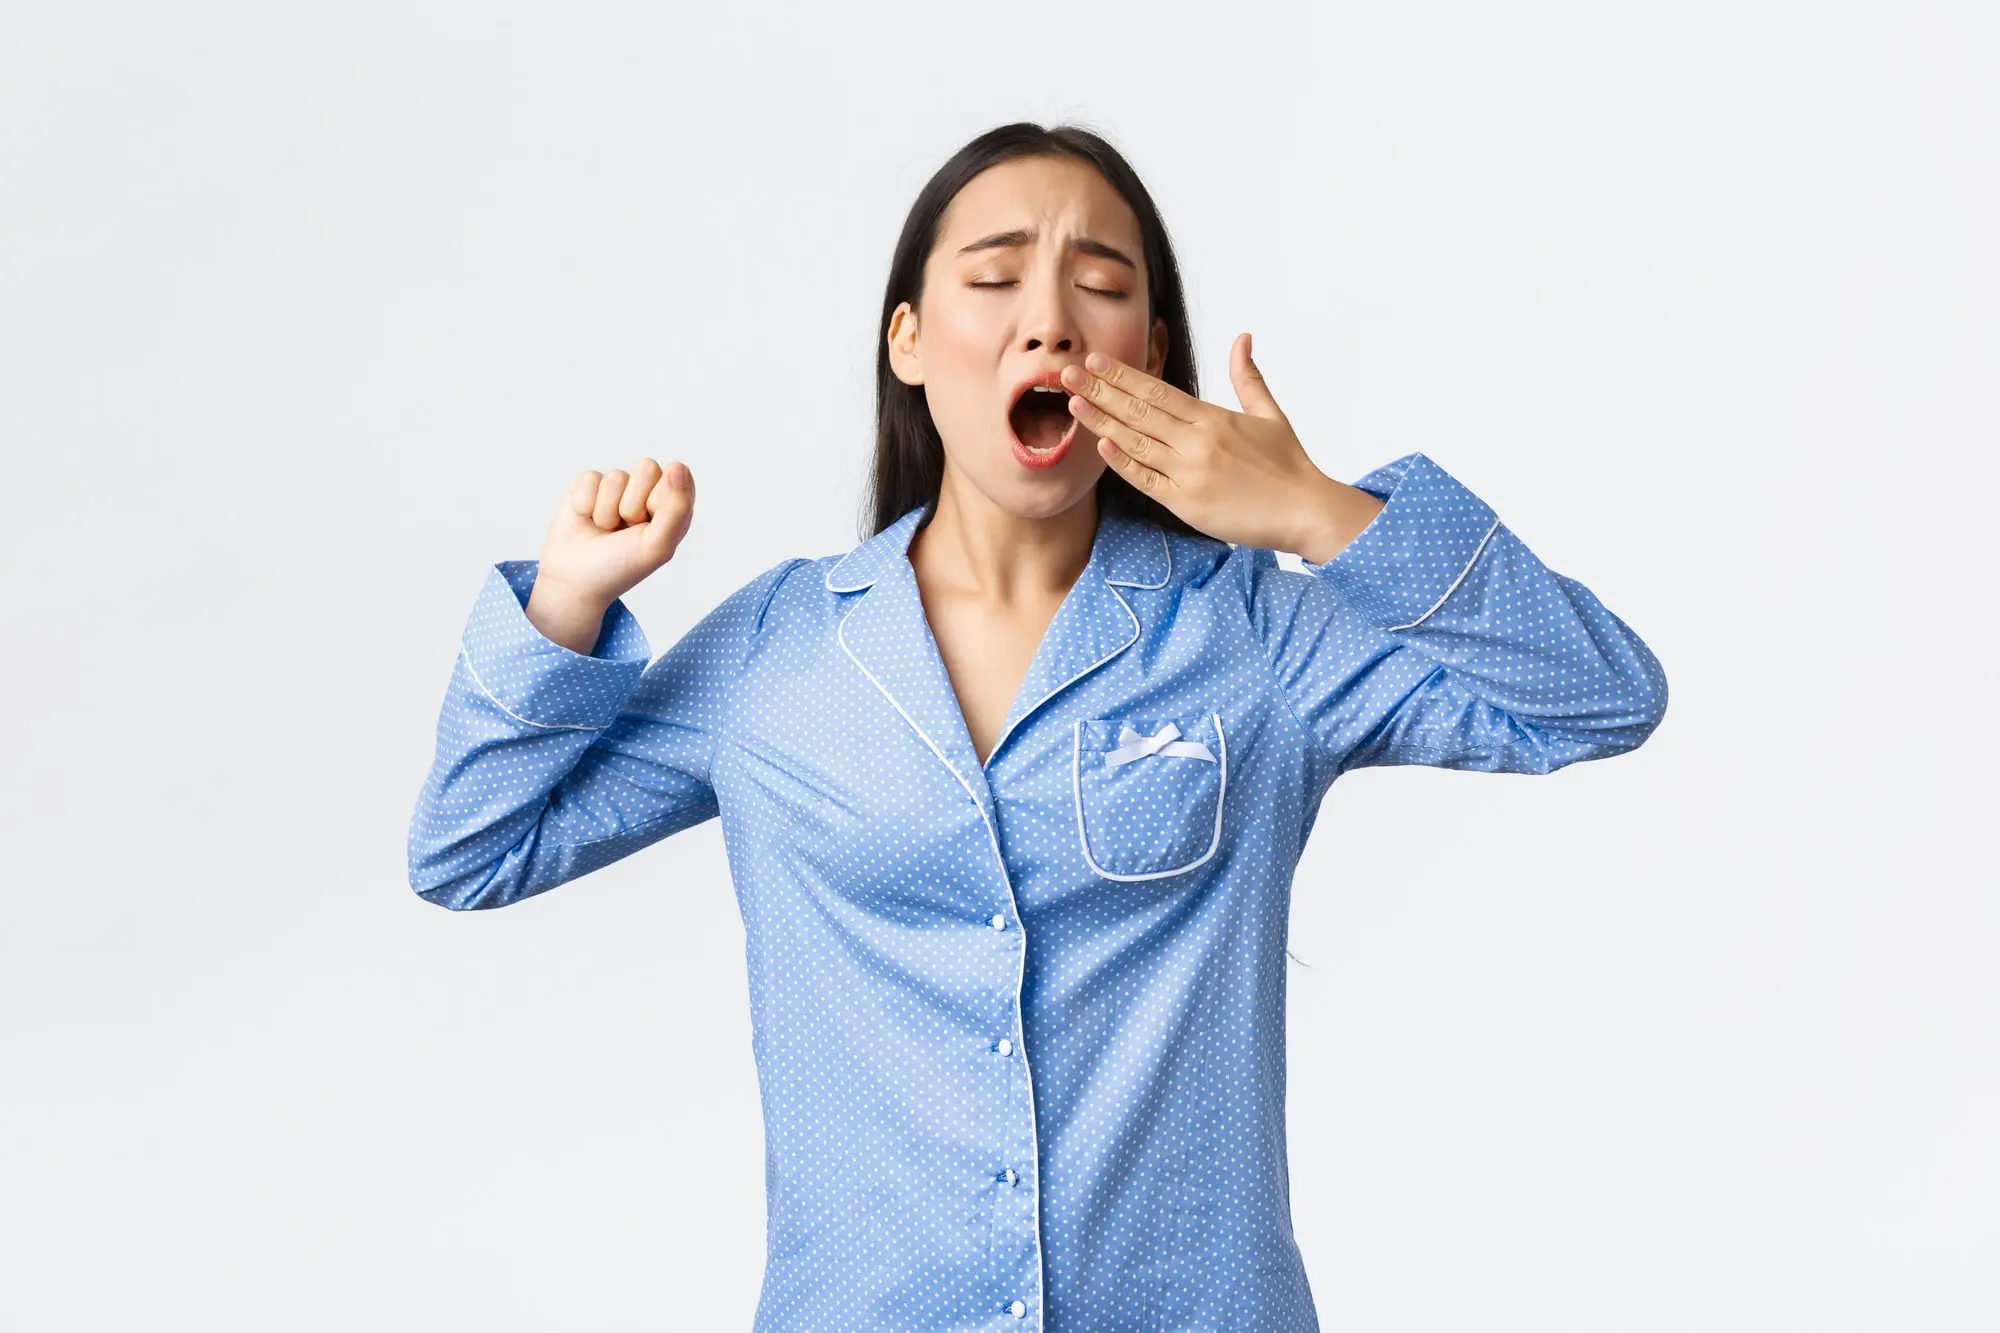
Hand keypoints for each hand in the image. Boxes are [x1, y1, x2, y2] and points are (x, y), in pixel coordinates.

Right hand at [534, 458, 696, 611]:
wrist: (575, 580)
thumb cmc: (621, 566)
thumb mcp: (657, 546)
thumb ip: (676, 509)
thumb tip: (677, 467)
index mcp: (674, 504)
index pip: (678, 475)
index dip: (662, 500)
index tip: (650, 526)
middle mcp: (648, 490)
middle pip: (647, 467)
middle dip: (633, 505)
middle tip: (627, 529)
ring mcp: (618, 486)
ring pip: (616, 476)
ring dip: (607, 510)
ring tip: (606, 529)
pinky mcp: (589, 483)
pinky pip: (591, 477)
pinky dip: (586, 504)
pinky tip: (587, 519)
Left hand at [1062, 333, 1382, 561]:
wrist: (1305, 510)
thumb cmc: (1288, 465)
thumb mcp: (1270, 413)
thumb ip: (1248, 376)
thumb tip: (1242, 337)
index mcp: (1213, 418)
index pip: (1157, 390)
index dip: (1123, 374)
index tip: (1095, 360)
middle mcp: (1197, 442)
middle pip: (1138, 412)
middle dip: (1100, 391)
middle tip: (1067, 374)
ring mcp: (1189, 474)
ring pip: (1136, 443)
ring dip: (1101, 421)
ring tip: (1073, 404)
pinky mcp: (1187, 504)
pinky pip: (1147, 480)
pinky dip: (1123, 463)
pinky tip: (1102, 445)